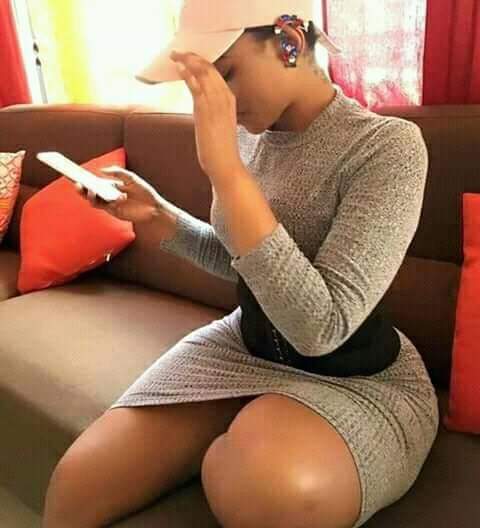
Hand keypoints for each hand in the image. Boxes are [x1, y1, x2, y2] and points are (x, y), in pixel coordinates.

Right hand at [75, 166, 177, 230]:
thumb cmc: (144, 191)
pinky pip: (104, 206)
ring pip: (93, 200)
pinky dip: (104, 201)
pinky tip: (107, 195)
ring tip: (88, 189)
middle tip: (76, 182)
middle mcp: (107, 194)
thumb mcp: (131, 178)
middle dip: (81, 188)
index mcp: (110, 185)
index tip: (73, 172)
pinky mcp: (114, 212)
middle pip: (90, 191)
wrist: (154, 207)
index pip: (94, 181)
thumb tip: (101, 170)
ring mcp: (109, 204)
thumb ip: (118, 172)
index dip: (83, 177)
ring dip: (89, 195)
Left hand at [170, 50, 243, 185]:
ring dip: (188, 61)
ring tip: (177, 55)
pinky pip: (197, 86)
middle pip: (210, 69)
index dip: (202, 63)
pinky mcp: (206, 111)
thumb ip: (211, 112)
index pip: (216, 74)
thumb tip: (200, 107)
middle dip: (194, 57)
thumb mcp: (219, 125)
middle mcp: (225, 99)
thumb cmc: (220, 150)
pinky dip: (188, 74)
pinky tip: (179, 67)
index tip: (190, 58)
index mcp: (230, 100)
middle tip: (180, 52)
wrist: (225, 165)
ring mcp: (216, 104)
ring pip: (203, 73)